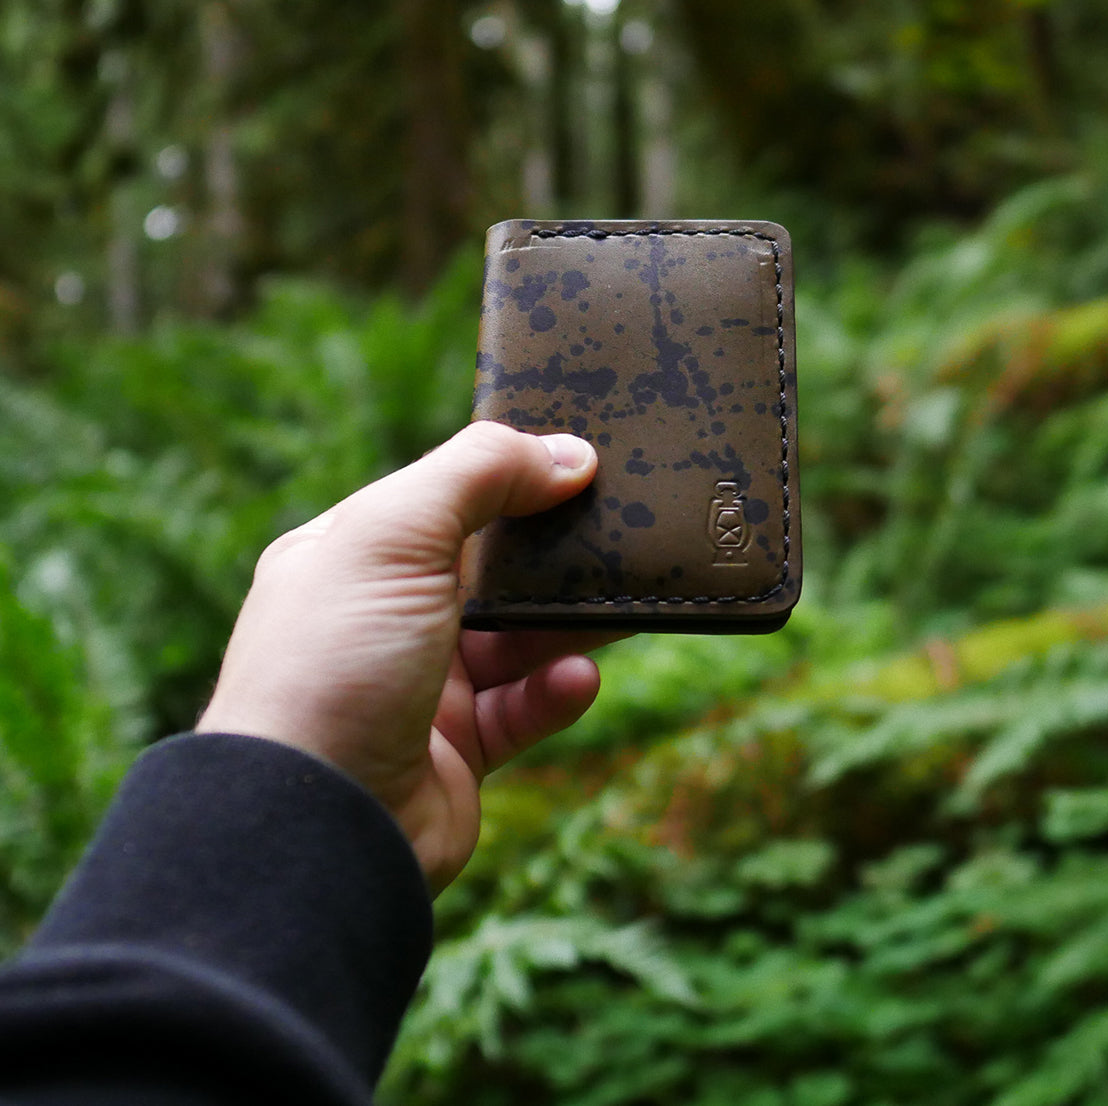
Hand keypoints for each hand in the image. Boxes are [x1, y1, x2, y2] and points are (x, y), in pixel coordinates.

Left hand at [197, 422, 601, 892]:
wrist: (315, 825)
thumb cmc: (335, 662)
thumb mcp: (394, 534)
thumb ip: (480, 473)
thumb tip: (569, 452)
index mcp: (351, 558)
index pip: (441, 498)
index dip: (507, 476)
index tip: (579, 460)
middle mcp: (382, 619)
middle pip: (490, 570)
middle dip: (552, 552)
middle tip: (622, 529)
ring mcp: (420, 687)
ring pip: (518, 639)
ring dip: (570, 623)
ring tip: (623, 605)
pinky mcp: (457, 752)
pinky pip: (524, 709)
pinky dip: (556, 692)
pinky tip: (579, 678)